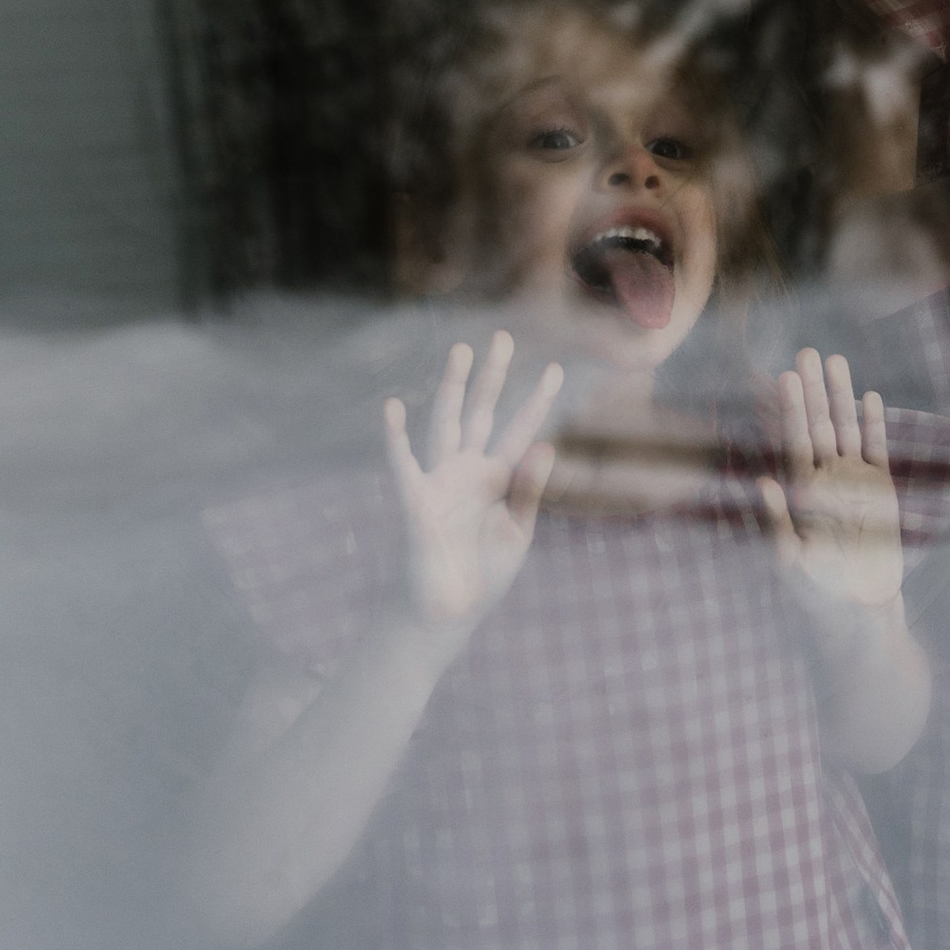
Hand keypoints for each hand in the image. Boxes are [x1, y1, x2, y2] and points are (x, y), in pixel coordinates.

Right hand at [385, 334, 562, 633]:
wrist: (450, 612)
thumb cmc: (484, 575)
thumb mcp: (516, 531)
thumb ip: (529, 488)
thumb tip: (548, 444)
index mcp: (497, 479)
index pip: (523, 430)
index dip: (539, 401)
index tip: (557, 369)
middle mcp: (469, 471)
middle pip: (482, 412)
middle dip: (493, 376)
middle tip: (503, 337)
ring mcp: (442, 481)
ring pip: (447, 422)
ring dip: (453, 387)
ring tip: (460, 351)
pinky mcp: (418, 500)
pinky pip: (404, 463)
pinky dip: (396, 435)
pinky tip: (392, 406)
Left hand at [760, 348, 905, 615]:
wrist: (862, 614)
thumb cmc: (822, 595)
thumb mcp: (794, 562)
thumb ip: (779, 522)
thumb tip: (761, 481)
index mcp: (801, 494)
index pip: (793, 442)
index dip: (790, 409)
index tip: (785, 376)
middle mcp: (825, 482)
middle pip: (817, 425)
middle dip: (812, 390)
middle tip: (806, 351)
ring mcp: (853, 484)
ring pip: (847, 429)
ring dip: (841, 396)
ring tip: (837, 360)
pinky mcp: (881, 492)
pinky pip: (877, 450)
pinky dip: (875, 424)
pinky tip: (870, 396)